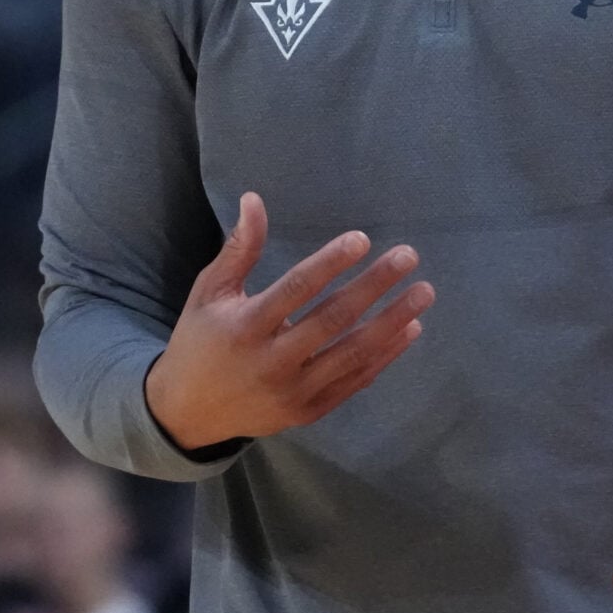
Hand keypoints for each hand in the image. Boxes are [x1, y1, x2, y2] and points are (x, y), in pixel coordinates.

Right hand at [144, 192, 433, 451]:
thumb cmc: (201, 341)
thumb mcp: (209, 292)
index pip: (296, 289)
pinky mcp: (309, 411)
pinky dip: (384, 356)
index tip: (362, 240)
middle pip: (333, 320)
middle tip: (408, 256)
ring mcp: (294, 392)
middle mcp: (273, 362)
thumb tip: (255, 199)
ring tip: (423, 293)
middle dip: (374, 286)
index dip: (330, 263)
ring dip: (392, 321)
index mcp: (246, 327)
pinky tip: (409, 330)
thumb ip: (238, 249)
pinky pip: (355, 382)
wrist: (190, 413)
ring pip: (353, 354)